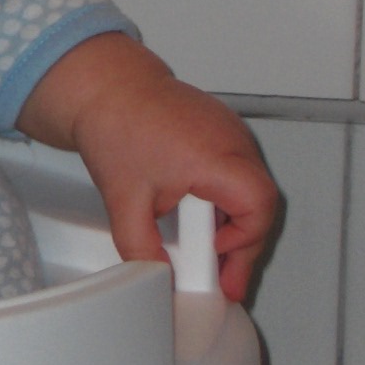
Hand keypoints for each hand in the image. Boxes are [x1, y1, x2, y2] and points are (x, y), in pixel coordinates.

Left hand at [16, 34, 278, 302]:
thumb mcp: (124, 200)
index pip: (259, 207)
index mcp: (216, 156)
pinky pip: (238, 173)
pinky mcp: (222, 131)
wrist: (104, 87)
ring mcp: (231, 132)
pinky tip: (204, 220)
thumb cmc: (115, 126)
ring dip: (235, 224)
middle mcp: (232, 140)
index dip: (245, 242)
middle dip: (242, 245)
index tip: (217, 262)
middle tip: (223, 278)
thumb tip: (157, 276)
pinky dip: (227, 200)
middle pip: (260, 203)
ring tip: (211, 253)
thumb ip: (142, 247)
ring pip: (251, 189)